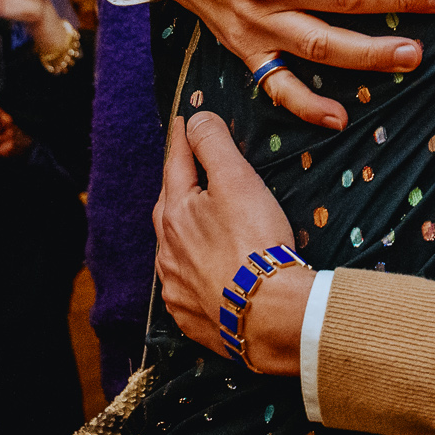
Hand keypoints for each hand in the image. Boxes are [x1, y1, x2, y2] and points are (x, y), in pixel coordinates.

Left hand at [154, 112, 308, 375]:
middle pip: (168, 208)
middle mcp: (166, 250)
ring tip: (196, 226)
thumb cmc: (255, 241)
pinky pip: (184, 287)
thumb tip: (195, 119)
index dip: (183, 139)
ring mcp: (175, 286)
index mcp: (175, 213)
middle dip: (176, 187)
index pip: (176, 164)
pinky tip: (203, 274)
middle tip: (186, 173)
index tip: (183, 122)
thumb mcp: (237, 181)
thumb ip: (213, 145)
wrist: (268, 314)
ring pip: (173, 250)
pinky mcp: (190, 316)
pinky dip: (192, 273)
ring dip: (182, 234)